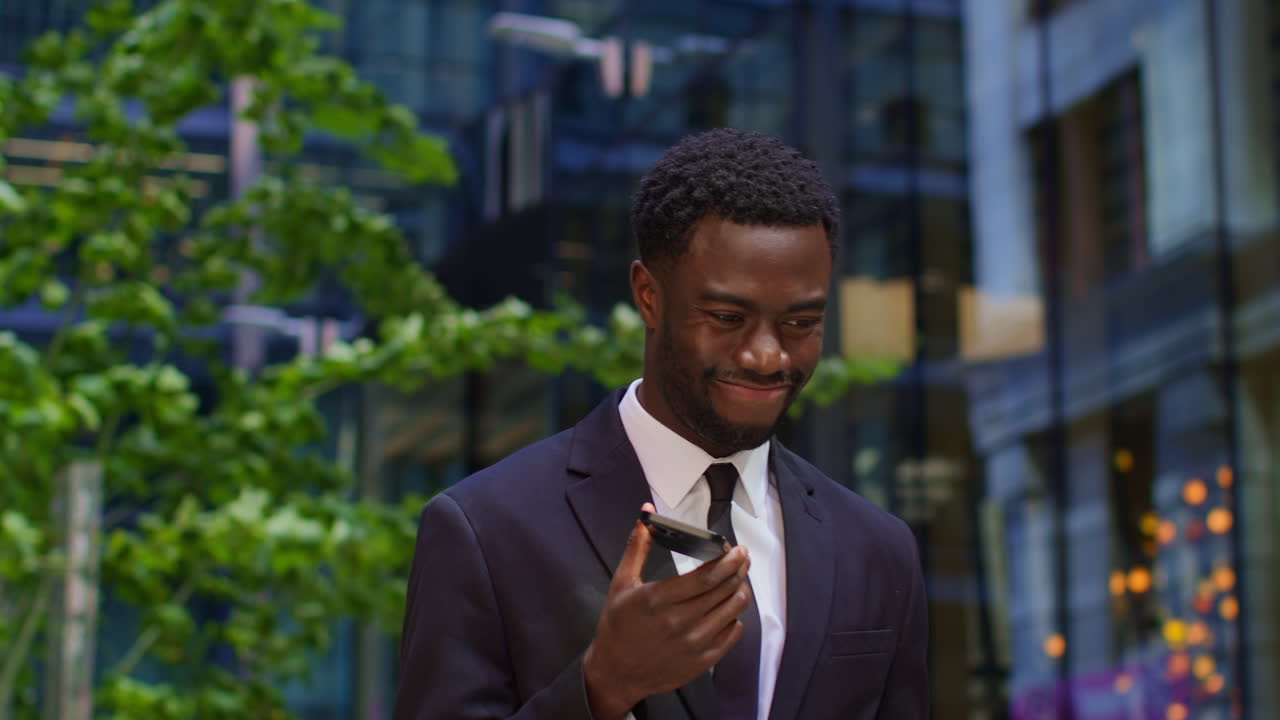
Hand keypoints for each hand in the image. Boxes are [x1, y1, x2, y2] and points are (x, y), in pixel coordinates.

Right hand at [583, 502, 751, 719]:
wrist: (616, 672)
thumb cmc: (618, 626)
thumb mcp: (621, 583)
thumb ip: (637, 546)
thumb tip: (646, 512)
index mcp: (658, 600)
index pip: (706, 577)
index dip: (728, 561)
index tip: (738, 550)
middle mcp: (679, 622)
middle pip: (724, 591)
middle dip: (739, 570)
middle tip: (742, 559)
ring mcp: (694, 645)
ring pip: (733, 611)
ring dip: (740, 591)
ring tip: (737, 581)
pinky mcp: (702, 662)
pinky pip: (732, 635)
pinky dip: (735, 618)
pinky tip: (726, 610)